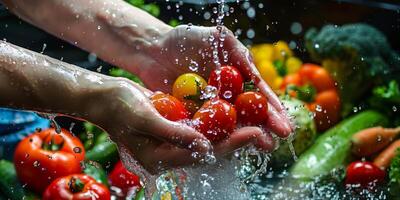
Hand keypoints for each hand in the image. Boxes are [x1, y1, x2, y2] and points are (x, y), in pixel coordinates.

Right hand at [98, 78, 274, 172]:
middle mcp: (169, 154)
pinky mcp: (176, 128)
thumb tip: (204, 144)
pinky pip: (201, 126)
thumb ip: (173, 132)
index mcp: (160, 159)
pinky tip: (234, 111)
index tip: (253, 133)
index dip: (230, 145)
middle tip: (263, 129)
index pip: (202, 155)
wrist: (105, 97)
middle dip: (237, 139)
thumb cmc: (118, 106)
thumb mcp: (144, 117)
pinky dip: (217, 120)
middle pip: (210, 150)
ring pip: (209, 139)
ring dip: (231, 130)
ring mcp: (173, 141)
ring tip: (256, 121)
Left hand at [130, 25, 292, 137]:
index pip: (258, 95)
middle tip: (276, 141)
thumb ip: (237, 51)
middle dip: (264, 128)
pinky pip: (206, 129)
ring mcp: (210, 108)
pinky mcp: (192, 117)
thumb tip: (256, 73)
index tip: (283, 123)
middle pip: (249, 114)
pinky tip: (228, 147)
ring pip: (230, 125)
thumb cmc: (185, 40)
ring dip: (245, 137)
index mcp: (237, 78)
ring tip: (261, 147)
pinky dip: (217, 138)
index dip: (272, 109)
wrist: (153, 50)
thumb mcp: (217, 37)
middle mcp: (227, 96)